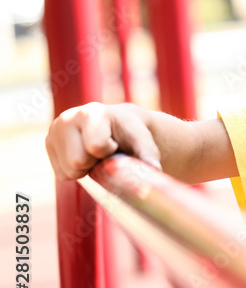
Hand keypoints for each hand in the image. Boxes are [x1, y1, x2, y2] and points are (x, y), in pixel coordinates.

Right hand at [46, 103, 161, 181]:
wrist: (118, 125)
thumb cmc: (132, 133)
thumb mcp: (143, 140)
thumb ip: (148, 153)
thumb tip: (154, 169)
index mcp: (91, 112)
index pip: (95, 147)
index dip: (108, 152)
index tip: (115, 144)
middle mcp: (67, 118)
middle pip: (77, 162)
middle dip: (94, 163)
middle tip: (104, 152)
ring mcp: (54, 131)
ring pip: (68, 171)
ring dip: (85, 169)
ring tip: (95, 154)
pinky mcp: (49, 144)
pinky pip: (62, 175)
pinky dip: (76, 171)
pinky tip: (85, 156)